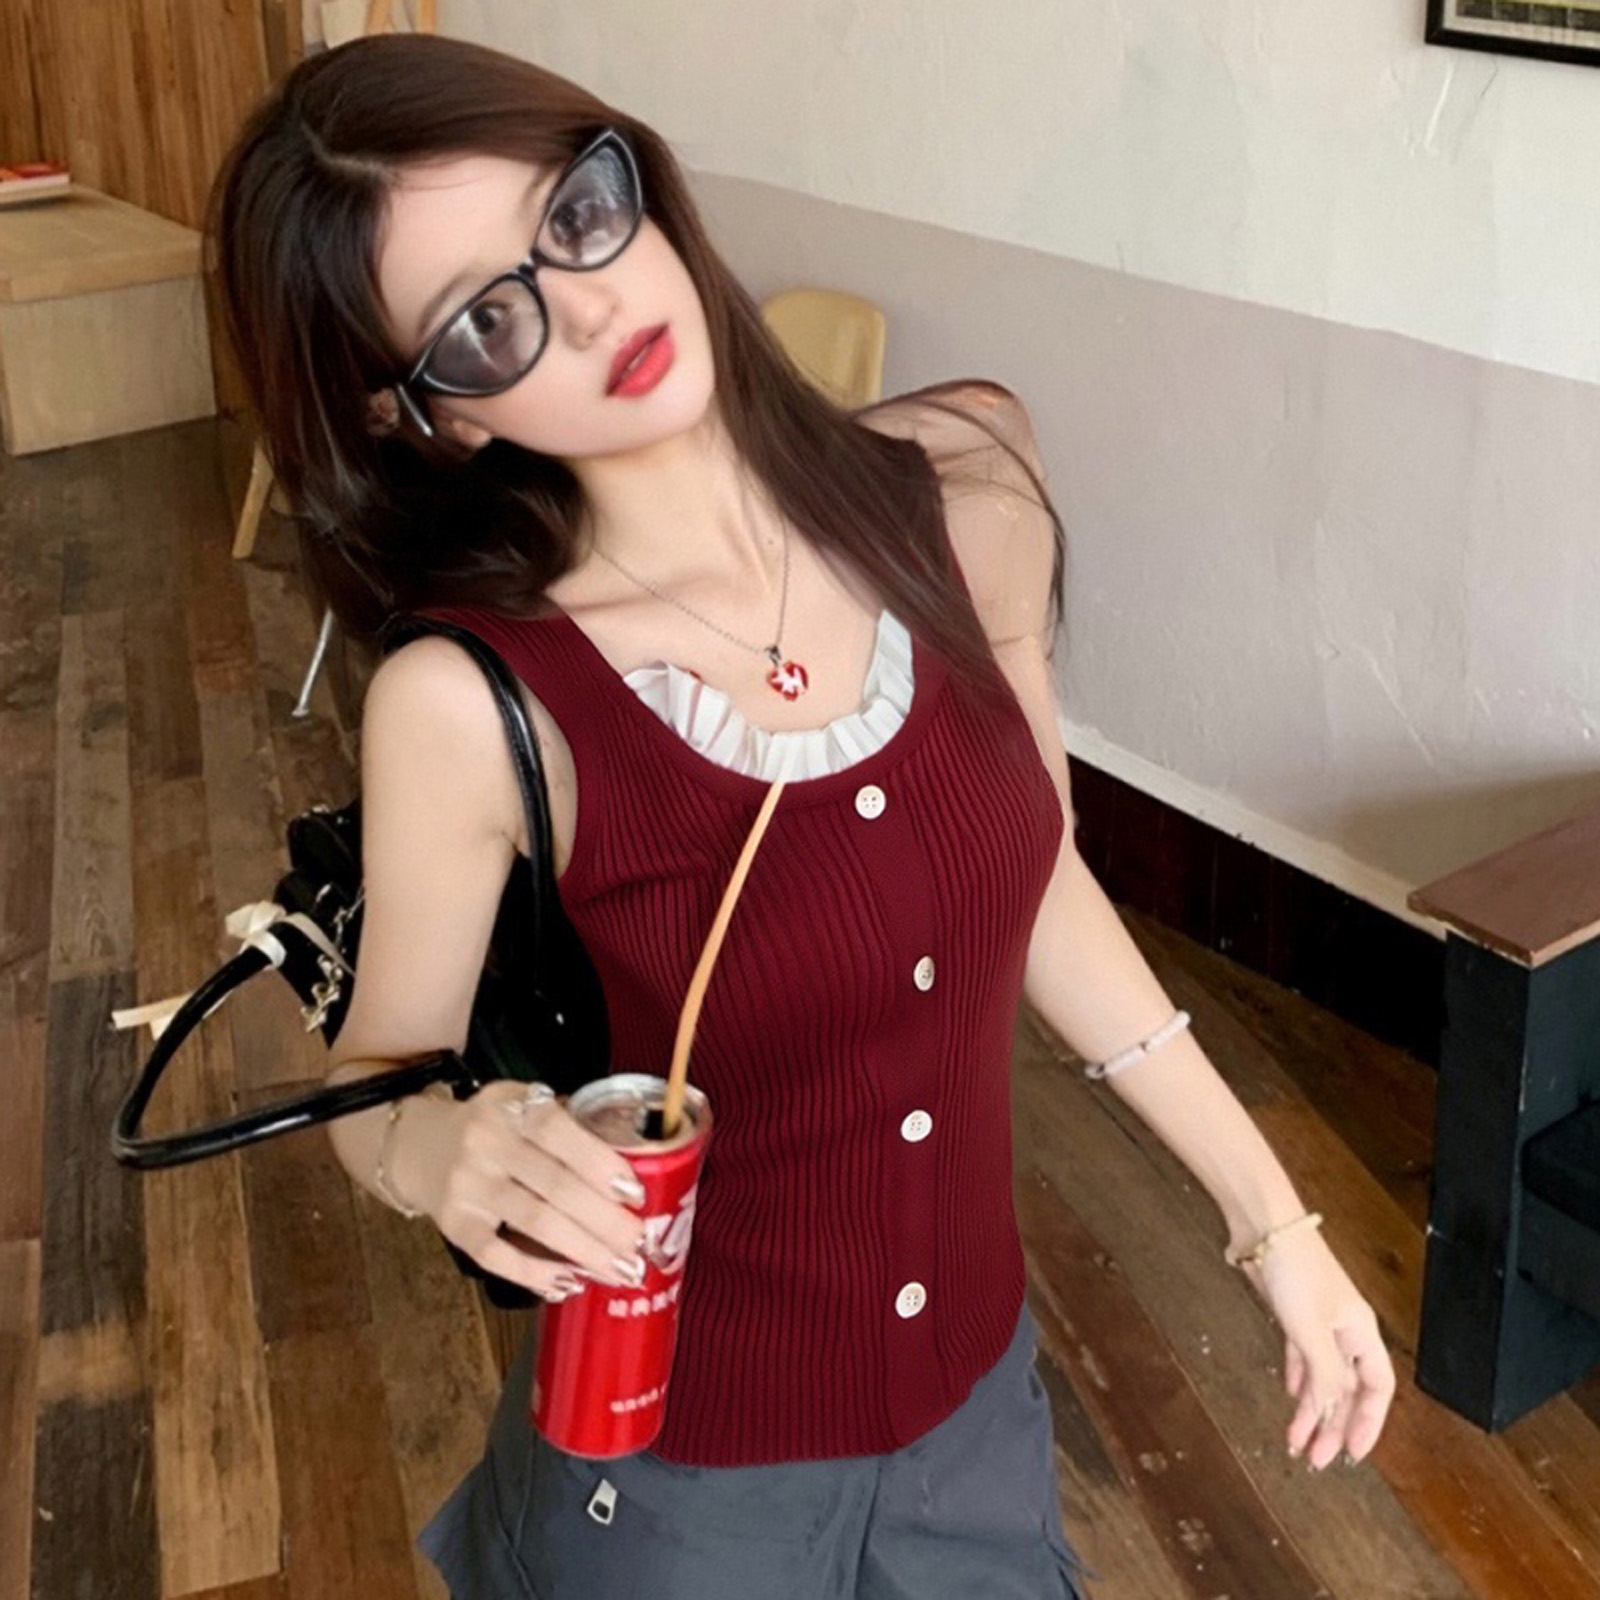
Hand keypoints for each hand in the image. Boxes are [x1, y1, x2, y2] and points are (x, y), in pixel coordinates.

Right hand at [392, 1080, 649, 1300]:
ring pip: (535, 1223)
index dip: (599, 1162)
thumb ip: (570, 1123)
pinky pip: (497, 1255)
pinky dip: (535, 1272)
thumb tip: (636, 1160)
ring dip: (584, 1251)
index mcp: (511, 1106)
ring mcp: (467, 1186)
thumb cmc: (493, 1126)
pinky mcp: (454, 1224)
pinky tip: (568, 1282)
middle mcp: (486, 1143)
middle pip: (555, 1186)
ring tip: (620, 1270)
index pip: (558, 1131)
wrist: (420, 1145)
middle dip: (605, 1221)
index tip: (635, 1194)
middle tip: (639, 1247)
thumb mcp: (523, 1104)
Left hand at [1240, 1229, 1394, 1470]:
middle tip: (1318, 1459)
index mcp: (1360, 1332)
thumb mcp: (1311, 1328)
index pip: (1376, 1388)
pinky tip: (1290, 1394)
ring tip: (1297, 1441)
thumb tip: (1333, 1411)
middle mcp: (1343, 1329)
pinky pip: (1300, 1355)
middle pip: (1346, 1388)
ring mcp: (1317, 1321)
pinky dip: (1296, 1377)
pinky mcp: (1291, 1312)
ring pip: (1320, 1375)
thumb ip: (1324, 1371)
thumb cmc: (1293, 1267)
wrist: (1262, 1226)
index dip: (1369, 1422)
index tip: (1353, 1453)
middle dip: (1333, 1425)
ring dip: (1310, 1409)